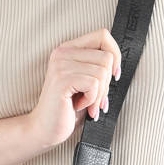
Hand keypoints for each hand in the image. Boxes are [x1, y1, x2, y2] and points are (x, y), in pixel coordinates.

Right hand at [26, 28, 121, 148]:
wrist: (45, 128)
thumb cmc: (67, 108)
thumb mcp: (86, 81)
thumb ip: (98, 67)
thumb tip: (118, 62)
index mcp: (68, 49)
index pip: (102, 35)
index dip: (115, 54)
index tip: (114, 75)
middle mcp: (62, 53)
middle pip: (107, 58)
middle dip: (106, 84)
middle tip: (93, 98)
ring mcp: (61, 65)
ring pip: (102, 73)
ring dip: (98, 95)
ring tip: (85, 103)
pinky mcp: (62, 80)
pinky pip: (94, 85)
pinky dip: (91, 100)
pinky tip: (78, 105)